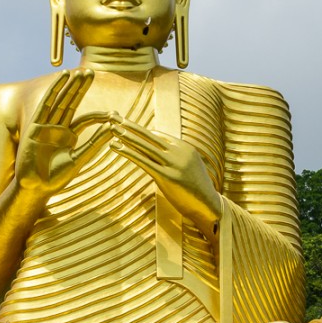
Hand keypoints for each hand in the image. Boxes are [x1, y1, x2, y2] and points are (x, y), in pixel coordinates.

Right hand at [13, 72, 111, 204]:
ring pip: (61, 101)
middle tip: (91, 72)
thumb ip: (94, 143)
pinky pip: (47, 104)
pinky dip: (55, 90)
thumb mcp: (79, 159)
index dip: (99, 115)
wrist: (35, 187)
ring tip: (80, 72)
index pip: (86, 119)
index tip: (114, 115)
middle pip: (72, 103)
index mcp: (69, 137)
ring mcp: (46, 125)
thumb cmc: (56, 178)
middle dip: (81, 88)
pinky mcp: (36, 125)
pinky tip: (63, 78)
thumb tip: (113, 128)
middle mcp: (58, 128)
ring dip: (70, 85)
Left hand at [109, 117, 222, 237]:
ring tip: (112, 128)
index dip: (140, 130)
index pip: (158, 136)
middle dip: (130, 126)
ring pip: (145, 146)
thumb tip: (164, 155)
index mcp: (185, 148)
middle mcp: (179, 152)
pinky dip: (128, 152)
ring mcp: (173, 164)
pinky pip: (143, 161)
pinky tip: (116, 146)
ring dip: (126, 136)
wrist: (209, 206)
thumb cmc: (197, 190)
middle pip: (150, 136)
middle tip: (114, 117)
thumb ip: (177, 159)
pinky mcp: (166, 176)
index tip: (126, 123)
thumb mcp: (189, 169)